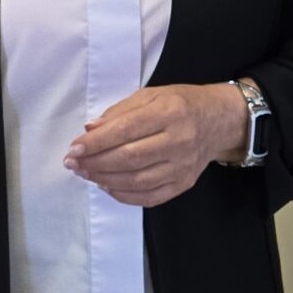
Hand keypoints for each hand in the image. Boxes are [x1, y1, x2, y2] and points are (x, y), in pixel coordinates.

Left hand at [64, 83, 249, 207]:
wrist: (219, 121)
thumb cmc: (181, 104)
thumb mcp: (151, 95)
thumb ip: (119, 112)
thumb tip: (90, 131)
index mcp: (170, 112)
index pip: (125, 130)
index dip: (96, 143)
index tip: (74, 148)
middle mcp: (179, 140)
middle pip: (129, 158)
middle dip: (95, 163)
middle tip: (73, 164)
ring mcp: (183, 166)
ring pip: (137, 181)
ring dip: (104, 179)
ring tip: (86, 173)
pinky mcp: (184, 183)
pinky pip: (149, 197)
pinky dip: (124, 195)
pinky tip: (107, 185)